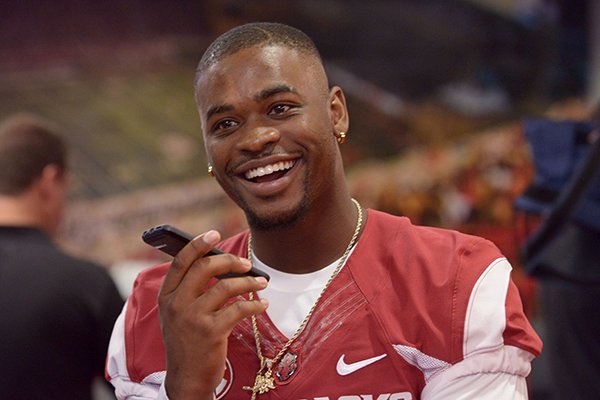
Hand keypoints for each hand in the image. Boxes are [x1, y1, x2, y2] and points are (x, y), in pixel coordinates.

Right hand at [158, 230, 267, 398]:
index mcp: (166, 297)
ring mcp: (193, 318)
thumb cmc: (187, 342)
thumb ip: (188, 291)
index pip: (181, 262)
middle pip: (205, 268)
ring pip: (226, 286)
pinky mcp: (211, 332)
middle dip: (229, 260)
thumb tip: (216, 262)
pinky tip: (262, 304)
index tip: (214, 233)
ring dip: (249, 282)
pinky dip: (255, 305)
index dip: (198, 244)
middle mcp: (177, 305)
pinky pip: (239, 309)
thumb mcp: (177, 315)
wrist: (186, 380)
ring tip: (262, 283)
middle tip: (247, 263)